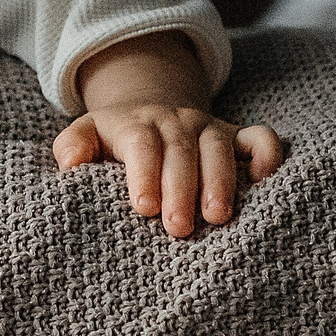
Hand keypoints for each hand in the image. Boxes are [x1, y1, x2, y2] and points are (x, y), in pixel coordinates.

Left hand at [55, 31, 286, 238]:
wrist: (150, 106)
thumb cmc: (114, 138)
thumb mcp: (86, 134)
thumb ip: (73, 146)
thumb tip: (69, 163)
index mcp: (136, 124)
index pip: (141, 145)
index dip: (144, 173)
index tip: (143, 207)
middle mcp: (175, 122)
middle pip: (180, 150)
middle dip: (181, 189)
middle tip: (178, 228)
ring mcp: (208, 128)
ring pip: (218, 146)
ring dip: (220, 180)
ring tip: (218, 217)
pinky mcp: (235, 135)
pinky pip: (259, 137)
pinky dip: (266, 154)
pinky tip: (263, 181)